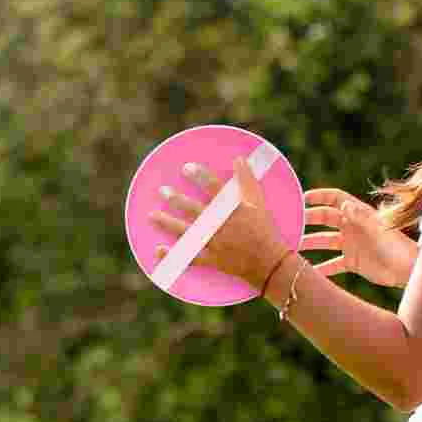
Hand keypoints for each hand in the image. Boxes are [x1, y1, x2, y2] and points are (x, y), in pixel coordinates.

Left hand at [147, 158, 289, 288]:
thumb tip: (239, 159)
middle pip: (193, 209)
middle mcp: (220, 225)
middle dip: (175, 199)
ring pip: (186, 232)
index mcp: (232, 209)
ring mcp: (214, 243)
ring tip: (151, 215)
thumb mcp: (259, 202)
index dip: (200, 176)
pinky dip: (174, 256)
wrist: (269, 262)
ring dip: (167, 223)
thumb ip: (247, 180)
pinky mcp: (212, 260)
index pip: (213, 187)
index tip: (186, 168)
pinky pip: (190, 258)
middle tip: (162, 191)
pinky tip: (158, 250)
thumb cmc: (264, 229)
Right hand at [301, 189, 417, 286]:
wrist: (408, 269)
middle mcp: (352, 227)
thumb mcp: (378, 229)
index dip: (319, 197)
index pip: (335, 199)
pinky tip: (307, 273)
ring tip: (293, 248)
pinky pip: (331, 264)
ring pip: (324, 242)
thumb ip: (361, 217)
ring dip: (310, 244)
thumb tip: (344, 204)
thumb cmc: (396, 246)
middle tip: (291, 225)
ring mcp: (351, 245)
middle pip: (325, 219)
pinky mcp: (352, 262)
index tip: (302, 198)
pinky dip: (320, 269)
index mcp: (359, 214)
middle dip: (308, 220)